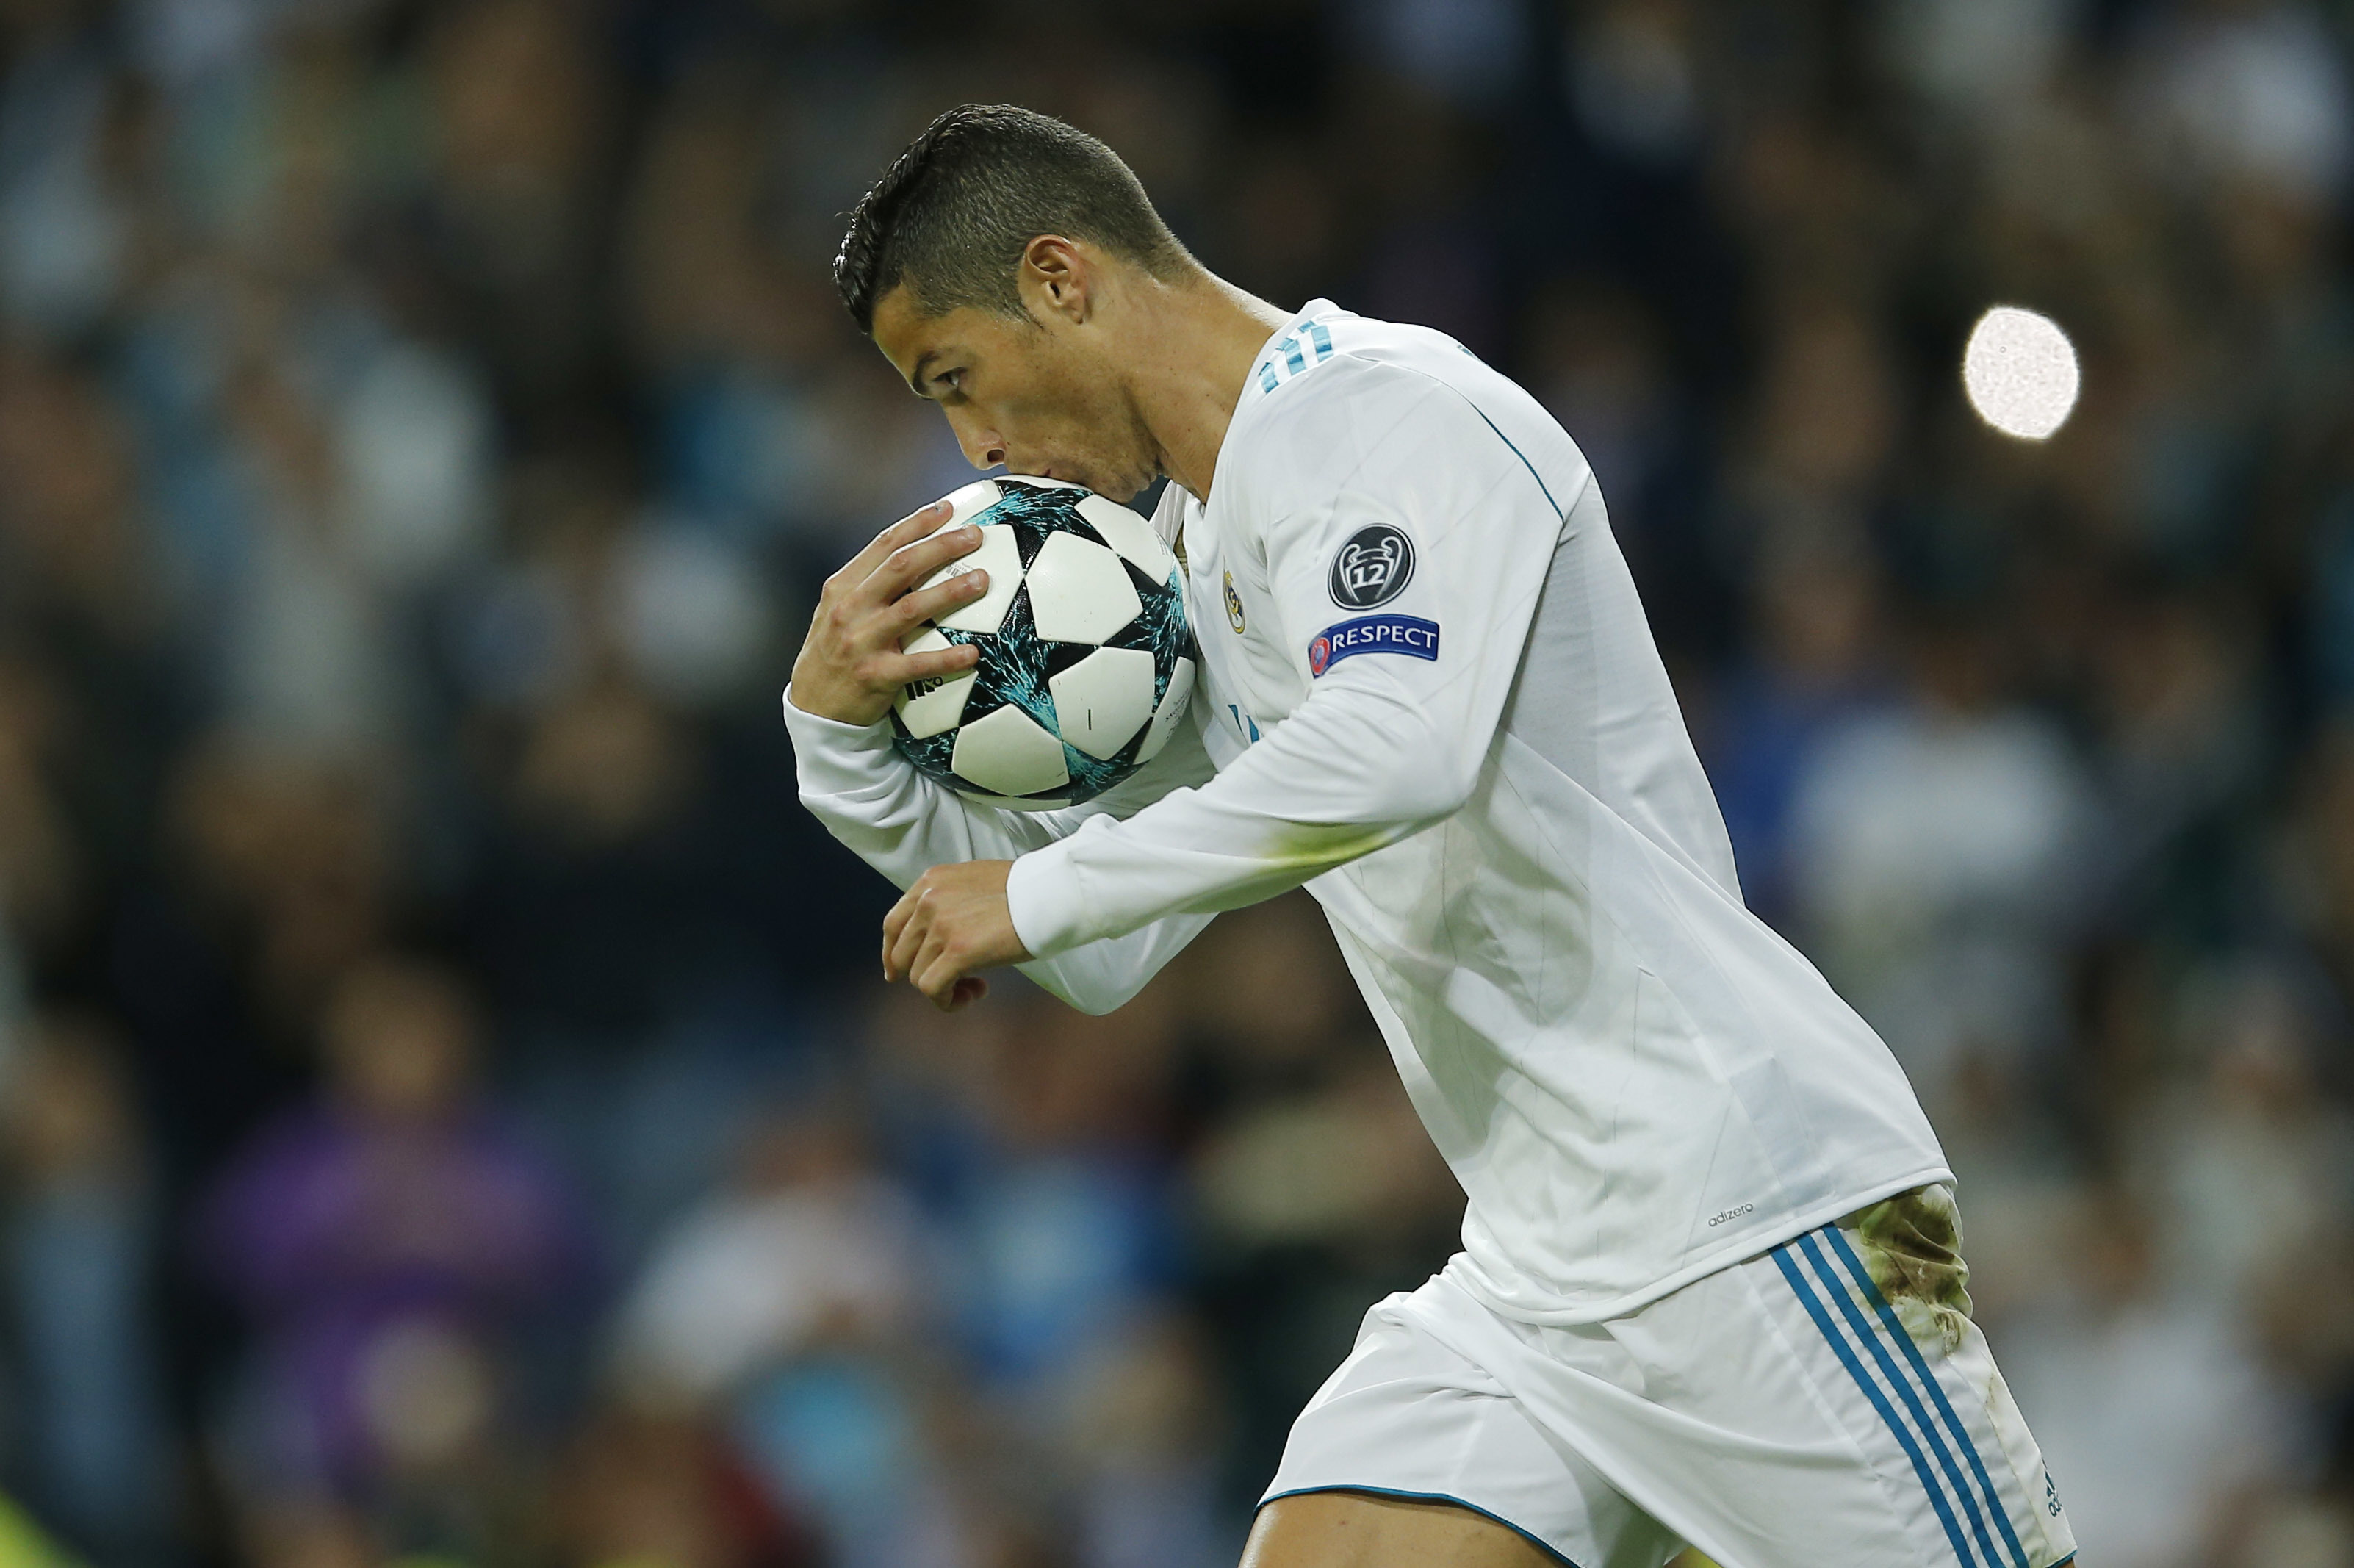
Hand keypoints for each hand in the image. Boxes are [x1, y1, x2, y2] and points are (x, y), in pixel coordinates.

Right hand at [788, 501, 990, 727]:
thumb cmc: (835, 653)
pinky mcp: (875, 676)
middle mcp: (850, 609)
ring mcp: (861, 642)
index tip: (946, 509)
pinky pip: (918, 664)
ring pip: (911, 608)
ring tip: (981, 581)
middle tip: (974, 536)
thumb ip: (869, 585)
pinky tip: (973, 653)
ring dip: (950, 592)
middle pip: (901, 567)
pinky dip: (947, 658)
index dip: (916, 524)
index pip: (883, 545)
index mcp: (843, 588)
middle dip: (940, 546)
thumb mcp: (838, 611)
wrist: (814, 708)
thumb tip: (917, 556)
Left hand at [882, 861, 1029, 1010]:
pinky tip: (975, 993)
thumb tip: (937, 936)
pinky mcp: (957, 952)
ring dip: (945, 989)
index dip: (892, 953)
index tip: (897, 973)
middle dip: (923, 974)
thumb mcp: (973, 883)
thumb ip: (948, 902)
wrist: (1050, 894)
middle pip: (902, 955)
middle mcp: (928, 901)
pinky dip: (949, 1000)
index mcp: (930, 882)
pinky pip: (933, 990)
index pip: (893, 923)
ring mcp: (940, 926)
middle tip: (955, 982)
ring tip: (977, 985)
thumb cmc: (1025, 890)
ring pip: (918, 976)